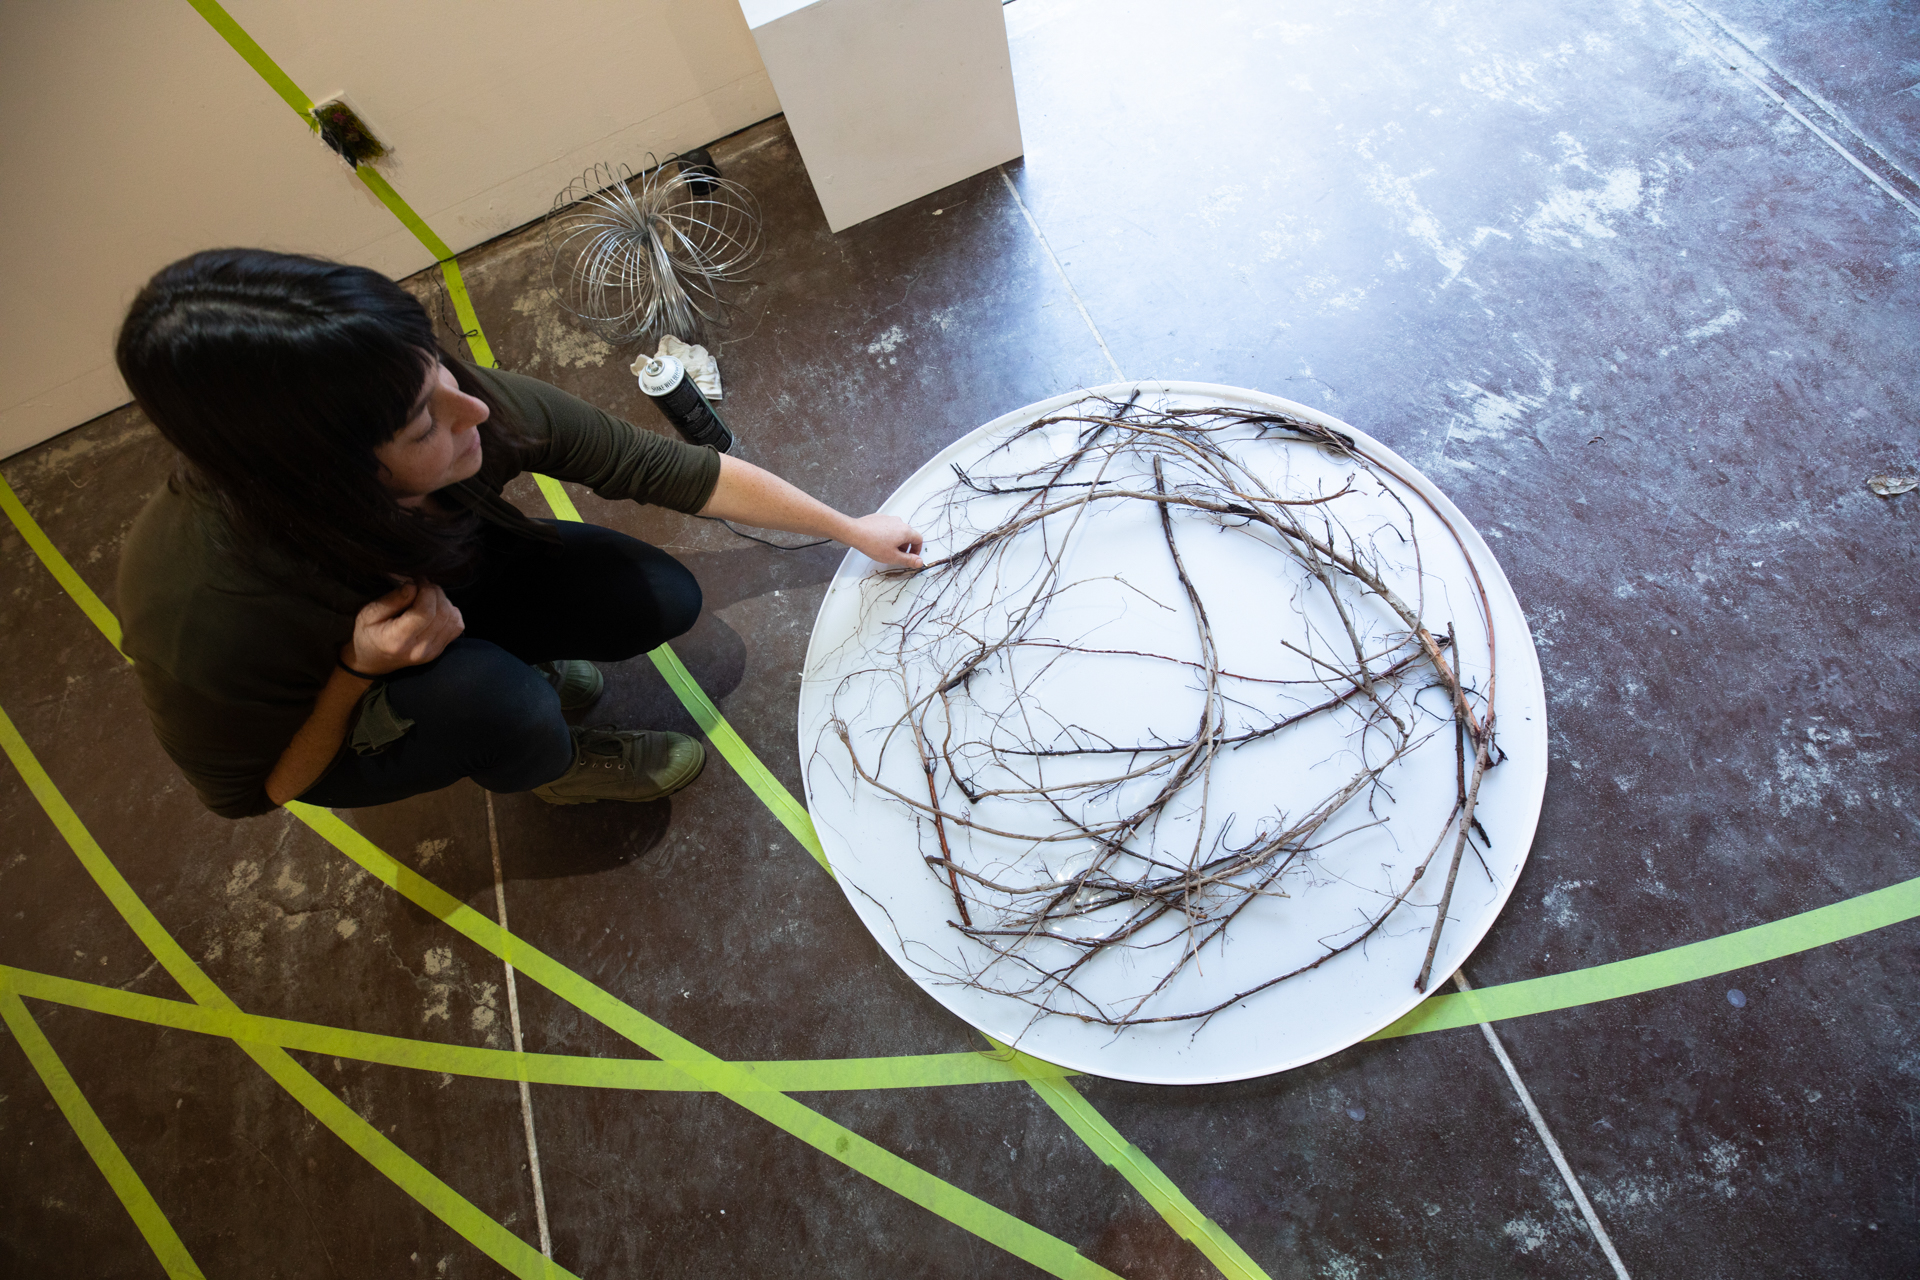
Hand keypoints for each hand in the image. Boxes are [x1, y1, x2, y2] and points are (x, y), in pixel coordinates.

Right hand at [341, 580, 464, 675]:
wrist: (372, 660)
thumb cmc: (368, 633)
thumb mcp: (368, 614)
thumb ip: (392, 600)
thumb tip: (414, 585)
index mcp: (398, 640)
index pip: (425, 612)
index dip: (426, 590)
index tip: (417, 580)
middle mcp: (419, 649)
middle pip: (442, 613)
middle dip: (435, 592)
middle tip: (422, 584)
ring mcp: (432, 652)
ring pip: (453, 619)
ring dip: (444, 601)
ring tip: (428, 596)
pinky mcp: (440, 650)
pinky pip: (457, 626)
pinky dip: (451, 612)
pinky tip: (436, 609)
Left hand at [845, 514, 924, 568]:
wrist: (855, 532)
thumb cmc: (874, 545)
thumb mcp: (893, 557)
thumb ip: (908, 560)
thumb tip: (920, 562)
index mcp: (906, 531)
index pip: (919, 539)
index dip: (917, 550)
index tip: (910, 557)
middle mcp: (899, 522)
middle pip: (909, 535)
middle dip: (906, 546)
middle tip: (897, 555)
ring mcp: (889, 518)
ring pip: (898, 530)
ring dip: (897, 540)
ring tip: (886, 548)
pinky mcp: (880, 517)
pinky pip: (888, 526)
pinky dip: (888, 534)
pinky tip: (878, 541)